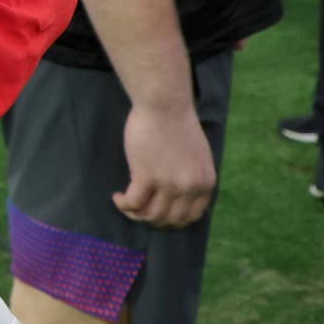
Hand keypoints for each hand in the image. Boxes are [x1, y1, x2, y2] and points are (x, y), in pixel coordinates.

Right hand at [113, 101, 215, 228]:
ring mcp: (169, 184)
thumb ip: (192, 176)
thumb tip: (179, 192)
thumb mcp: (197, 156)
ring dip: (135, 214)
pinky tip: (118, 197)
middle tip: (139, 210)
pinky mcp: (147, 177)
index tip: (158, 212)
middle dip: (152, 219)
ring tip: (126, 203)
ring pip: (151, 215)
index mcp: (205, 183)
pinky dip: (124, 204)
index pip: (191, 216)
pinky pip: (134, 202)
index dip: (172, 219)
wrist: (164, 104)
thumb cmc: (177, 122)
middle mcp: (190, 189)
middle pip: (170, 220)